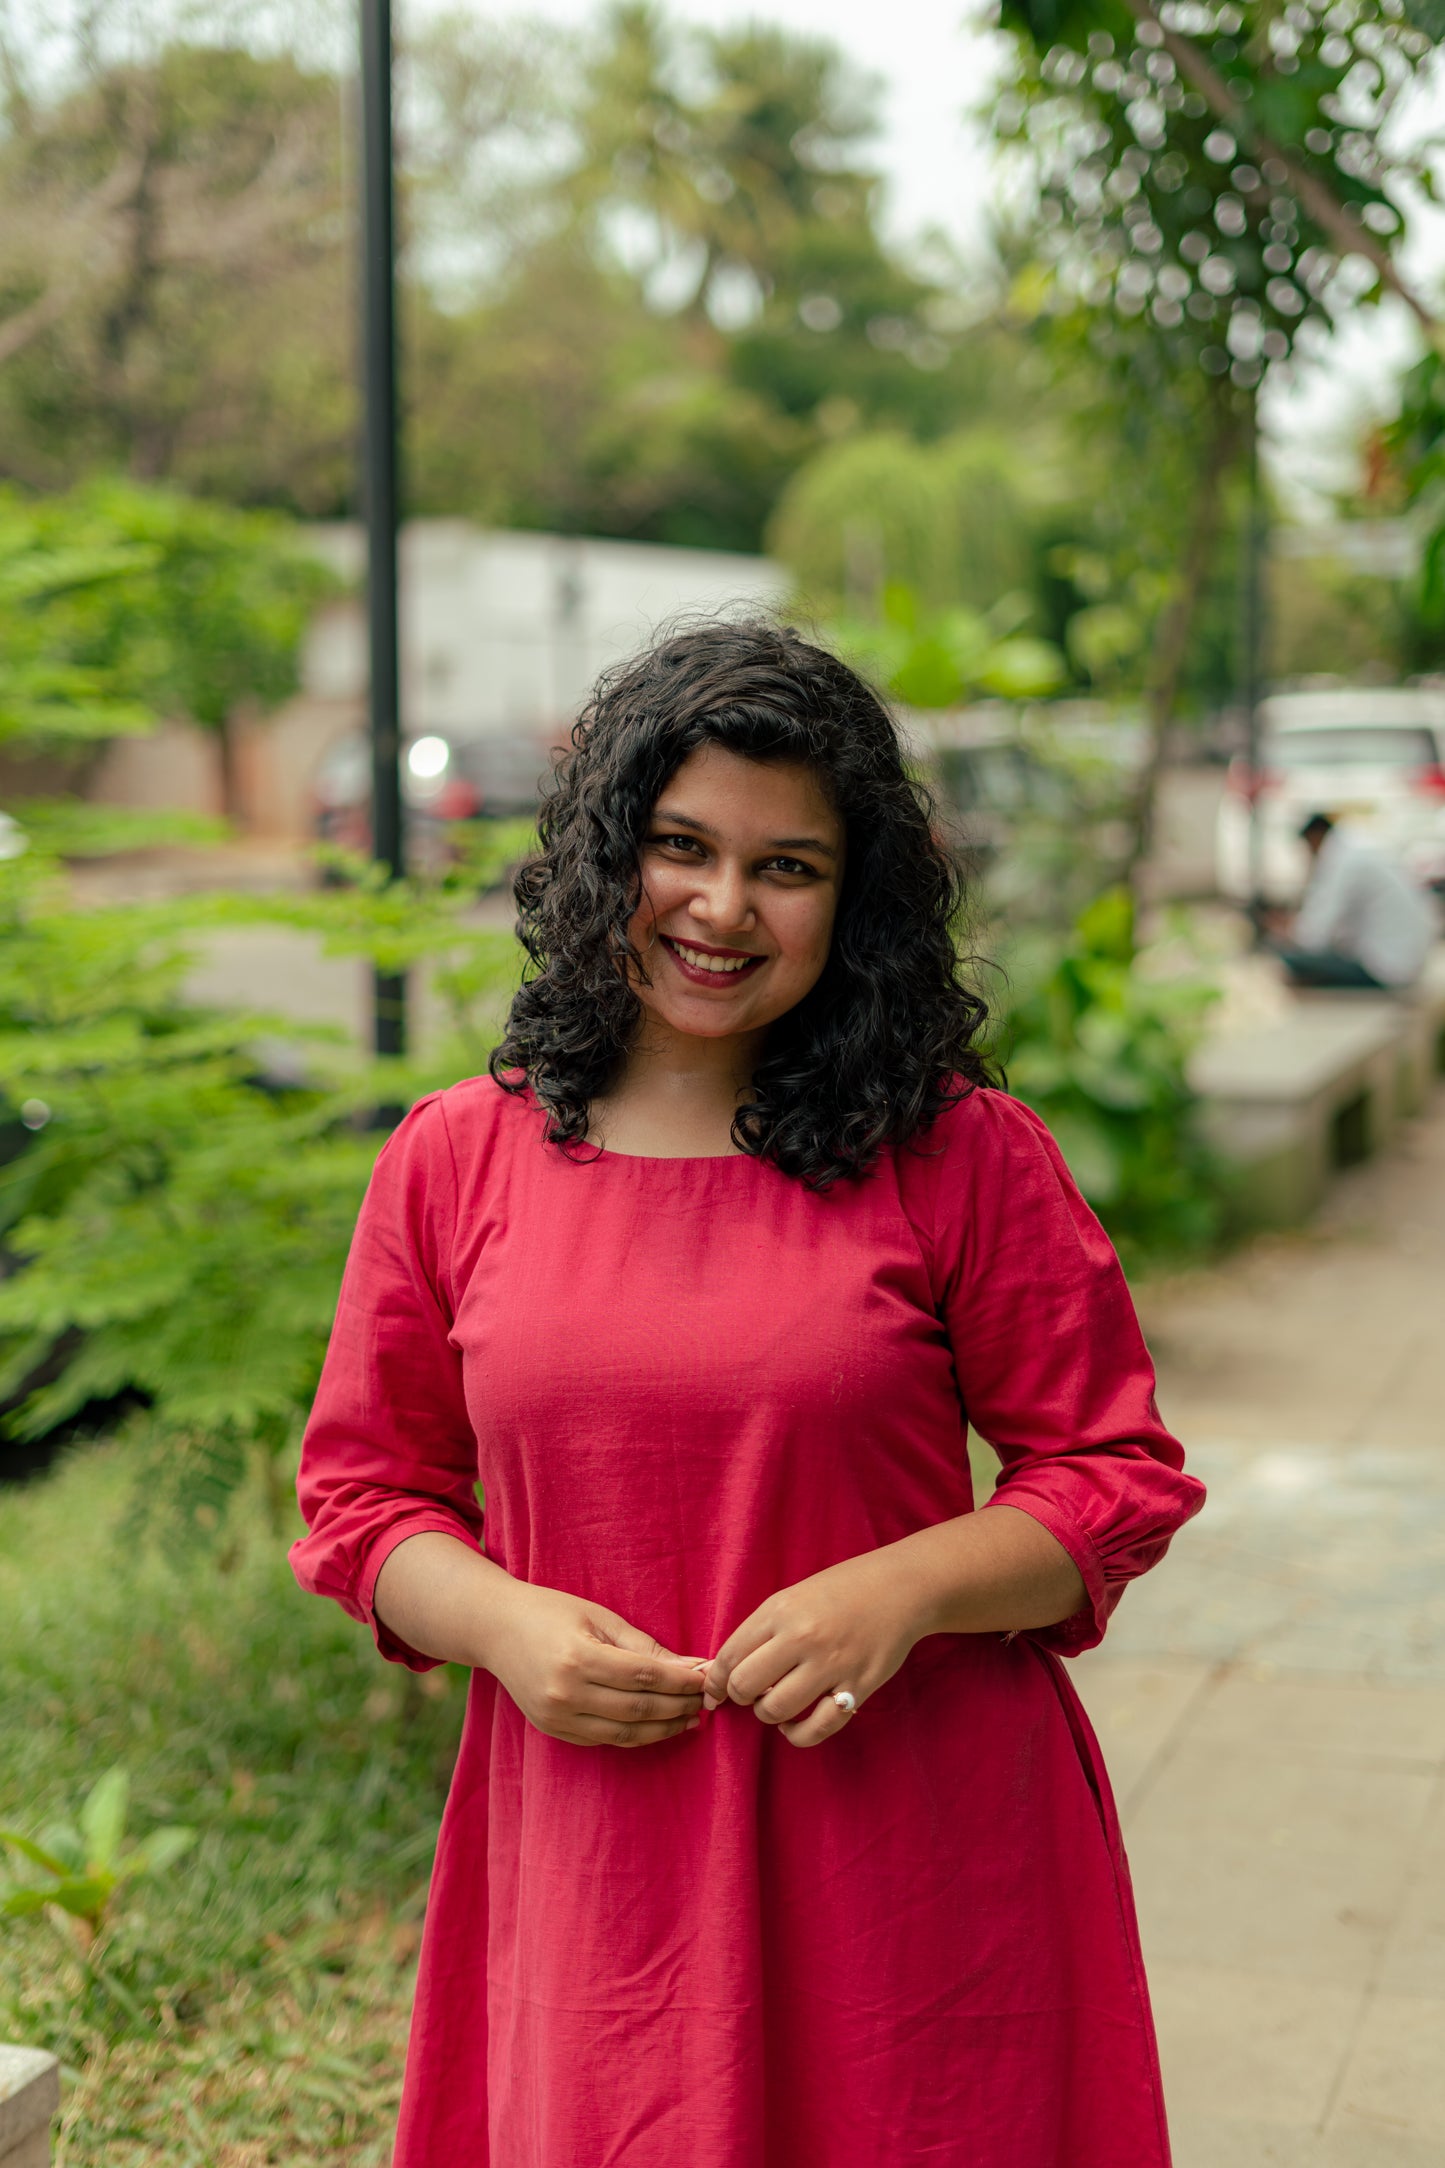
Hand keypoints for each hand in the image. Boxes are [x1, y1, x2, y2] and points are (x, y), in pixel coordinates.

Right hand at [484, 1581, 705, 1748]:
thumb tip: (690, 1666)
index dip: (681, 1681)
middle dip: (678, 1706)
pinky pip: (603, 1740)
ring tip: (689, 1718)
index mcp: (578, 1658)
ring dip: (663, 1729)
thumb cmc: (551, 1613)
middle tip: (707, 1700)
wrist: (496, 1630)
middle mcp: (565, 1693)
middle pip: (638, 1710)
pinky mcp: (552, 1730)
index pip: (644, 1677)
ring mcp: (556, 1717)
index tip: (706, 1678)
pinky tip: (657, 1725)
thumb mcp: (598, 1617)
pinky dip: (635, 1735)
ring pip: (624, 1733)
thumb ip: (643, 1645)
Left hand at [701, 1549, 926, 1749]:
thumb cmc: (840, 1591)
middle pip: (746, 1687)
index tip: (715, 1693)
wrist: (901, 1588)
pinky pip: (817, 1728)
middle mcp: (802, 1638)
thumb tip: (725, 1671)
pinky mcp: (857, 1687)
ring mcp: (831, 1664)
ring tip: (776, 1704)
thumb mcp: (793, 1597)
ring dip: (769, 1714)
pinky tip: (795, 1725)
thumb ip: (761, 1631)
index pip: (729, 1658)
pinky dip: (799, 1735)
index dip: (715, 1683)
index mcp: (780, 1611)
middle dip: (740, 1698)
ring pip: (777, 1710)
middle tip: (750, 1694)